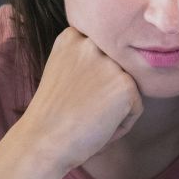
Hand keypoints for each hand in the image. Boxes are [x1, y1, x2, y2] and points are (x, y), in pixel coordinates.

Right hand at [18, 25, 142, 173]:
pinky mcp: (126, 84)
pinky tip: (97, 128)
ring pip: (128, 89)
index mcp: (72, 36)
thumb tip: (118, 65)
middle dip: (105, 94)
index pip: (103, 55)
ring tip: (88, 119)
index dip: (93, 81)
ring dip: (115, 109)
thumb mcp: (62, 71)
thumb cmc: (51, 116)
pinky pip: (136, 108)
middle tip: (81, 110)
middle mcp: (92, 43)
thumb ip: (87, 61)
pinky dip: (121, 125)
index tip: (74, 95)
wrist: (42, 141)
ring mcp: (109, 62)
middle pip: (117, 71)